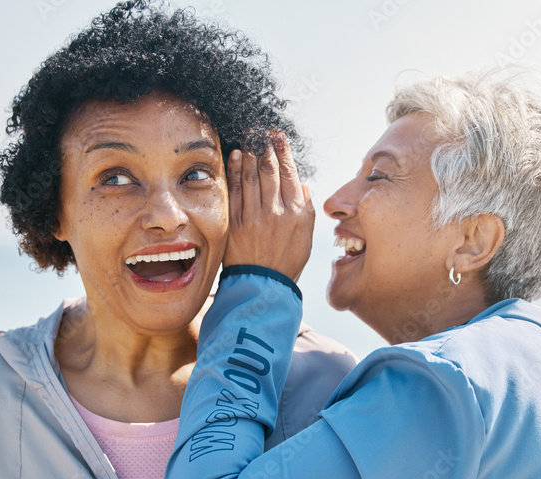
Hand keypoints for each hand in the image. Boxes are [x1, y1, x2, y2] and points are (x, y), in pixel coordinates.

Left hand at [224, 133, 314, 280]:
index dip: (283, 150)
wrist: (265, 285)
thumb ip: (305, 207)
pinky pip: (234, 190)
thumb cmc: (287, 260)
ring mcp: (253, 217)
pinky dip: (234, 170)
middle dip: (265, 145)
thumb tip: (302, 184)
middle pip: (269, 169)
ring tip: (248, 139)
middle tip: (261, 131)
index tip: (278, 136)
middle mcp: (276, 211)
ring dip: (249, 152)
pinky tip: (234, 156)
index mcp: (296, 212)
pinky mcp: (235, 223)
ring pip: (250, 175)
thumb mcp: (306, 235)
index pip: (289, 173)